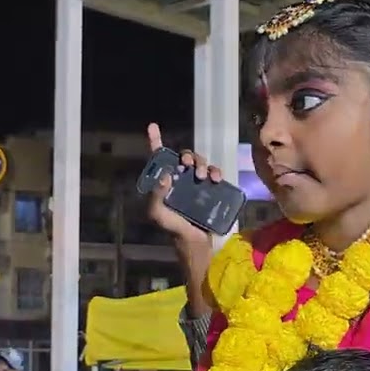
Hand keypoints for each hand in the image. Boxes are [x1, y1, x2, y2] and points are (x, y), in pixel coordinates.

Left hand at [146, 122, 223, 246]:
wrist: (196, 244)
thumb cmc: (174, 230)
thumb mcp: (158, 215)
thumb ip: (157, 197)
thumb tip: (165, 175)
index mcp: (164, 184)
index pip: (158, 159)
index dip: (155, 141)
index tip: (153, 126)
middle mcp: (179, 181)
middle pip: (184, 158)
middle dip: (187, 155)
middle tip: (189, 164)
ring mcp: (196, 185)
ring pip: (200, 163)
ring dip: (202, 163)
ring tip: (203, 176)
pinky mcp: (211, 191)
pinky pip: (214, 173)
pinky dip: (215, 171)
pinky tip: (216, 178)